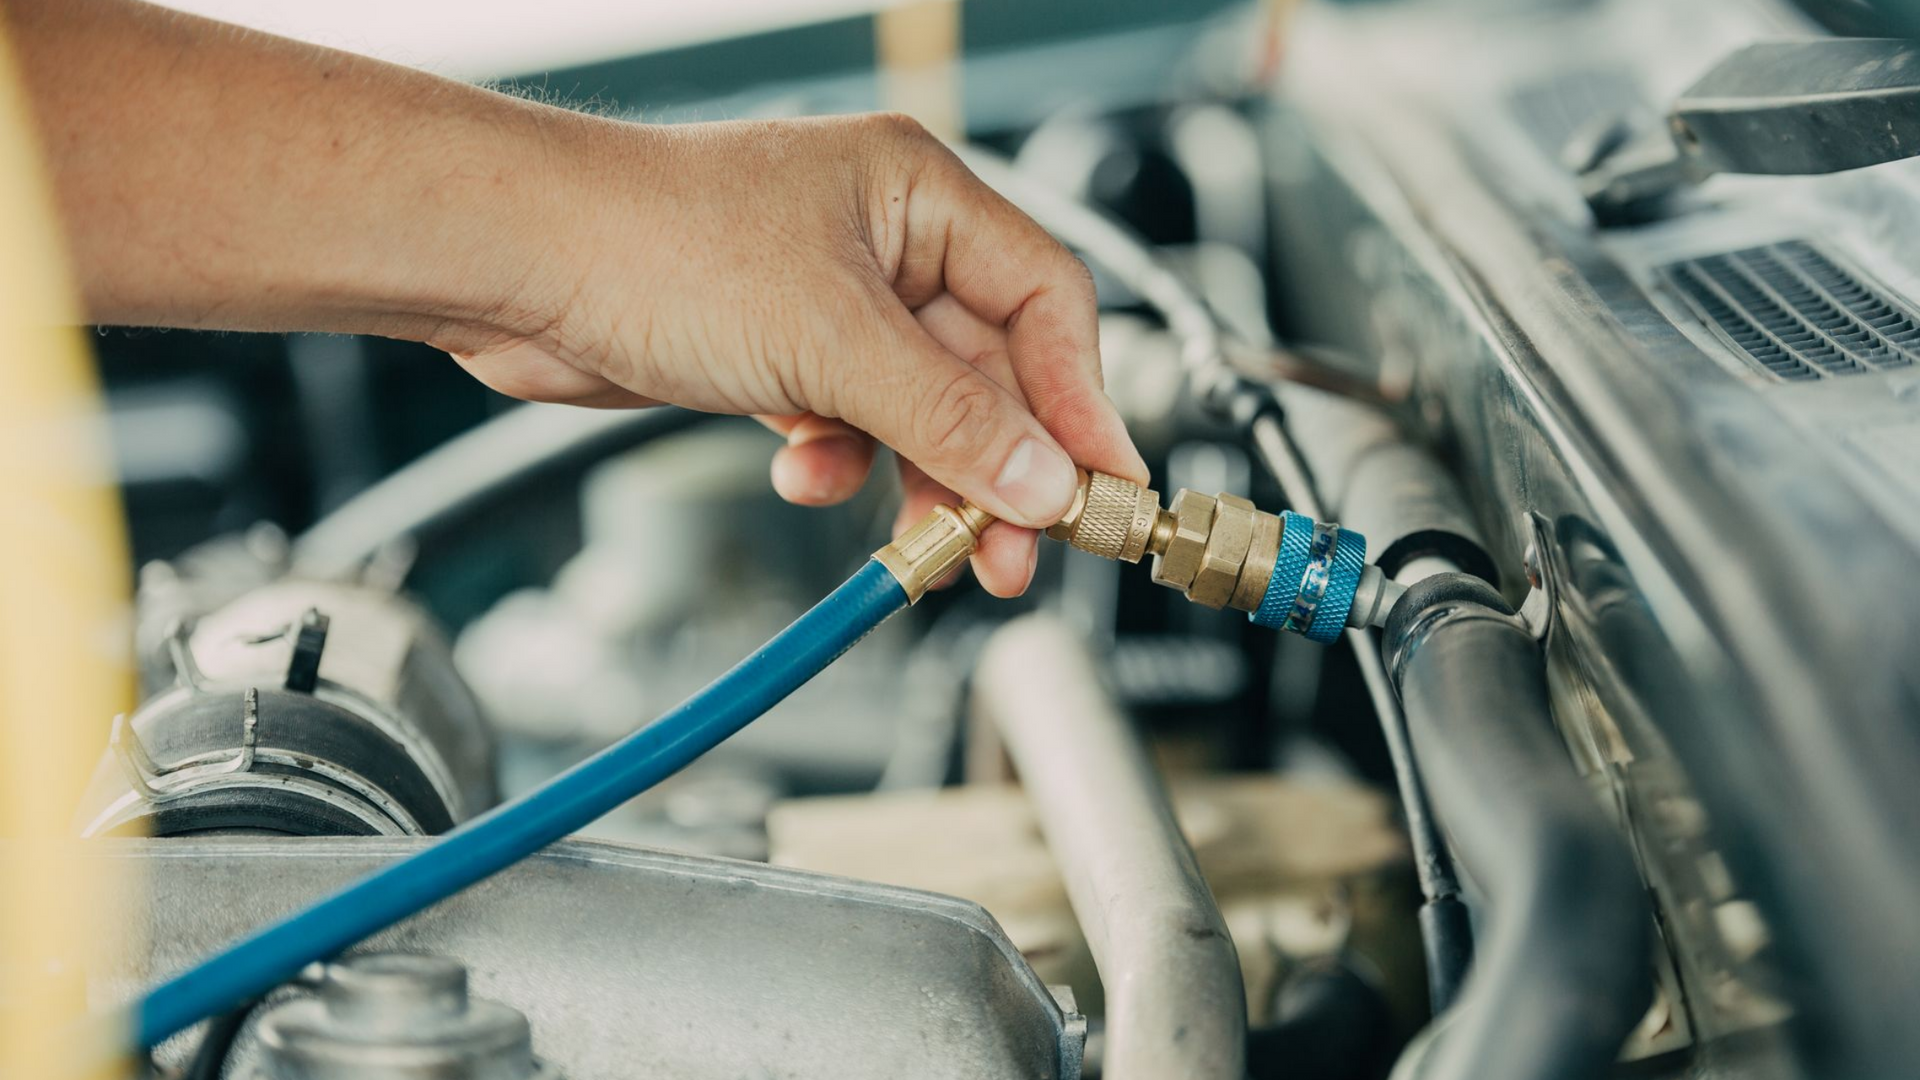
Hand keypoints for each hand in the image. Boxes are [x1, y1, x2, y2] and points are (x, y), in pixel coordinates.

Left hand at [432, 113, 1146, 595]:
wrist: (512, 264)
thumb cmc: (650, 242)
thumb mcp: (830, 341)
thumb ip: (951, 419)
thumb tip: (1046, 483)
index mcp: (920, 193)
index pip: (1046, 300)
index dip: (1081, 400)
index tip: (1101, 488)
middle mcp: (886, 240)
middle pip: (989, 369)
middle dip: (1001, 467)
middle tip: (1015, 554)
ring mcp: (830, 299)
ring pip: (922, 410)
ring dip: (927, 482)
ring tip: (929, 549)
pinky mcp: (780, 352)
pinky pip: (852, 424)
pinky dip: (844, 464)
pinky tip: (807, 477)